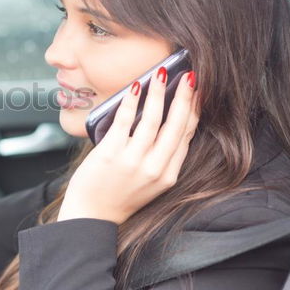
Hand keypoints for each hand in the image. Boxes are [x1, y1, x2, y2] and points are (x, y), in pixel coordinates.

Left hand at [57, 67, 200, 224]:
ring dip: (158, 93)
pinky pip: (124, 121)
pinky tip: (135, 87)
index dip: (195, 110)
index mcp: (168, 175)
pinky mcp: (111, 154)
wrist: (90, 216)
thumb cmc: (118, 195)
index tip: (199, 91)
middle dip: (184, 97)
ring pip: (152, 120)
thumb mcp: (149, 183)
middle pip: (176, 125)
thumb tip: (163, 119)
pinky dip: (131, 101)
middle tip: (189, 75)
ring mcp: (133, 162)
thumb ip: (160, 158)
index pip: (187, 136)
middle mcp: (155, 169)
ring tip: (161, 74)